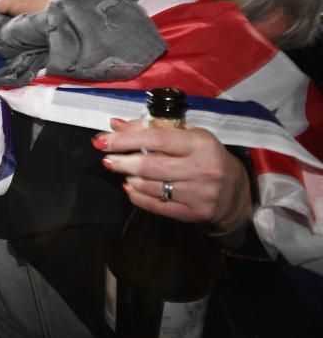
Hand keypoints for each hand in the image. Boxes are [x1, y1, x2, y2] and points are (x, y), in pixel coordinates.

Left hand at [96, 117, 252, 232]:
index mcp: (201, 143)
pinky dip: (137, 196)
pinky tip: (130, 187)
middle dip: (122, 162)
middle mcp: (202, 168)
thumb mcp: (187, 135)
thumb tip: (115, 124)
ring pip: (151, 186)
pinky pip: (157, 206)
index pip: (156, 139)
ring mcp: (199, 193)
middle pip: (150, 165)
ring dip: (129, 177)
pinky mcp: (194, 213)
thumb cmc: (204, 155)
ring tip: (121, 171)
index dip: (125, 140)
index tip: (103, 141)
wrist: (234, 191)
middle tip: (107, 159)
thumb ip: (150, 128)